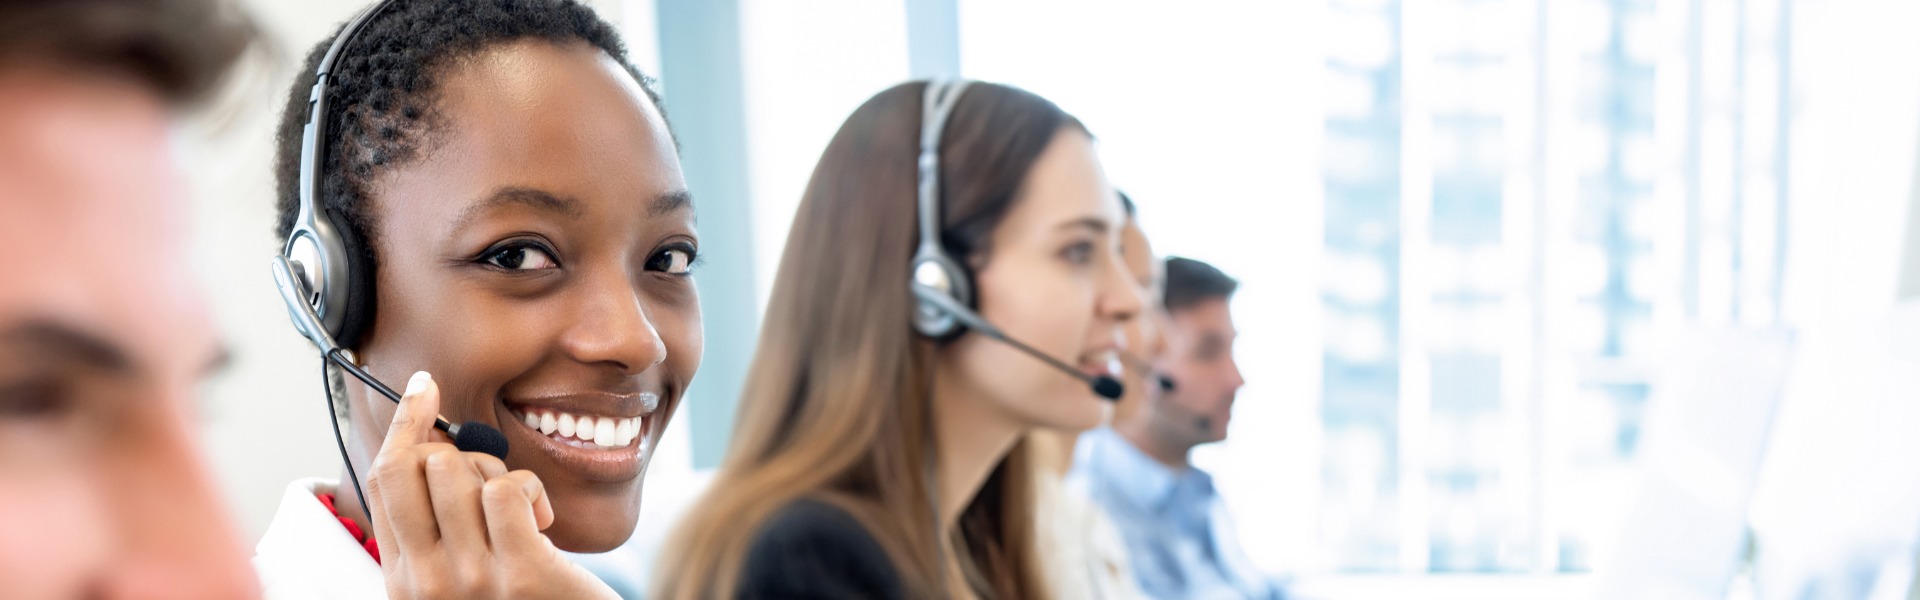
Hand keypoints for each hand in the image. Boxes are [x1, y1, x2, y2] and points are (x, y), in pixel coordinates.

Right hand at [364, 371, 615, 599]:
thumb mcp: (461, 572)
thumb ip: (438, 524)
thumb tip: (430, 441)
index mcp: (402, 580)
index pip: (383, 480)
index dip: (404, 424)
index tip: (423, 387)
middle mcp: (425, 584)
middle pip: (416, 466)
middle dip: (461, 455)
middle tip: (494, 487)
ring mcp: (470, 581)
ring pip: (461, 471)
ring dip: (501, 474)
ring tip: (523, 515)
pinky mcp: (521, 575)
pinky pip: (506, 490)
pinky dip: (531, 491)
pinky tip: (543, 522)